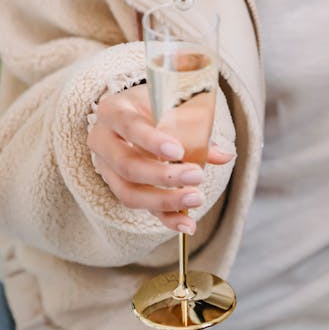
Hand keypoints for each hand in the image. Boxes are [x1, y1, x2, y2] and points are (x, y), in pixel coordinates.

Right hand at [87, 84, 233, 232]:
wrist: (134, 111)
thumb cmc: (155, 105)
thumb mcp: (171, 105)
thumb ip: (194, 128)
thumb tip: (225, 155)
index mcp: (114, 110)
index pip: (129, 127)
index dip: (152, 141)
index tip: (178, 151)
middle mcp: (103, 140)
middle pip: (127, 165)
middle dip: (163, 176)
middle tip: (196, 176)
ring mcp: (107, 167)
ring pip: (129, 192)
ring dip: (164, 200)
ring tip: (195, 199)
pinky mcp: (119, 187)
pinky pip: (140, 208)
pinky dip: (165, 218)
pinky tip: (187, 224)